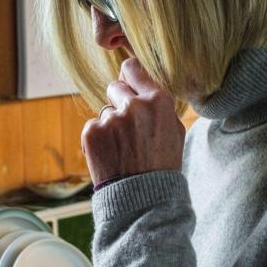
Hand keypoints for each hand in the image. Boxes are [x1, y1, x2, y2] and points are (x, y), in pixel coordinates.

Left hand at [82, 58, 184, 184]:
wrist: (143, 198)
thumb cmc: (162, 165)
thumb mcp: (174, 131)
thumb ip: (159, 105)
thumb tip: (142, 84)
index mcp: (158, 101)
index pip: (132, 68)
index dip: (129, 76)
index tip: (127, 82)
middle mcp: (134, 105)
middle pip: (115, 87)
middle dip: (119, 101)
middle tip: (128, 127)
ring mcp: (111, 118)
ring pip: (104, 110)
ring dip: (110, 124)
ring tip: (122, 148)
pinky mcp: (92, 132)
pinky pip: (93, 125)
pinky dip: (98, 138)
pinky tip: (111, 155)